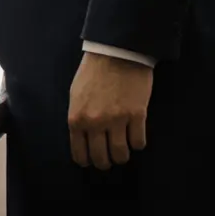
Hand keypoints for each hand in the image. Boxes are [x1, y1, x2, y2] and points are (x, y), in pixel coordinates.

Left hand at [67, 52, 152, 170]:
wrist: (116, 52)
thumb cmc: (93, 72)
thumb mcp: (76, 95)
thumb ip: (78, 118)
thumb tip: (82, 138)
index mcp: (76, 118)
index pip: (80, 153)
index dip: (86, 161)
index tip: (91, 161)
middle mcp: (95, 123)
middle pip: (101, 158)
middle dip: (105, 163)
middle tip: (109, 159)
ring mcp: (117, 120)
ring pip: (121, 155)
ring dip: (122, 156)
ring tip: (123, 151)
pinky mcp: (137, 116)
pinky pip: (139, 143)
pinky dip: (137, 144)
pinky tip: (135, 136)